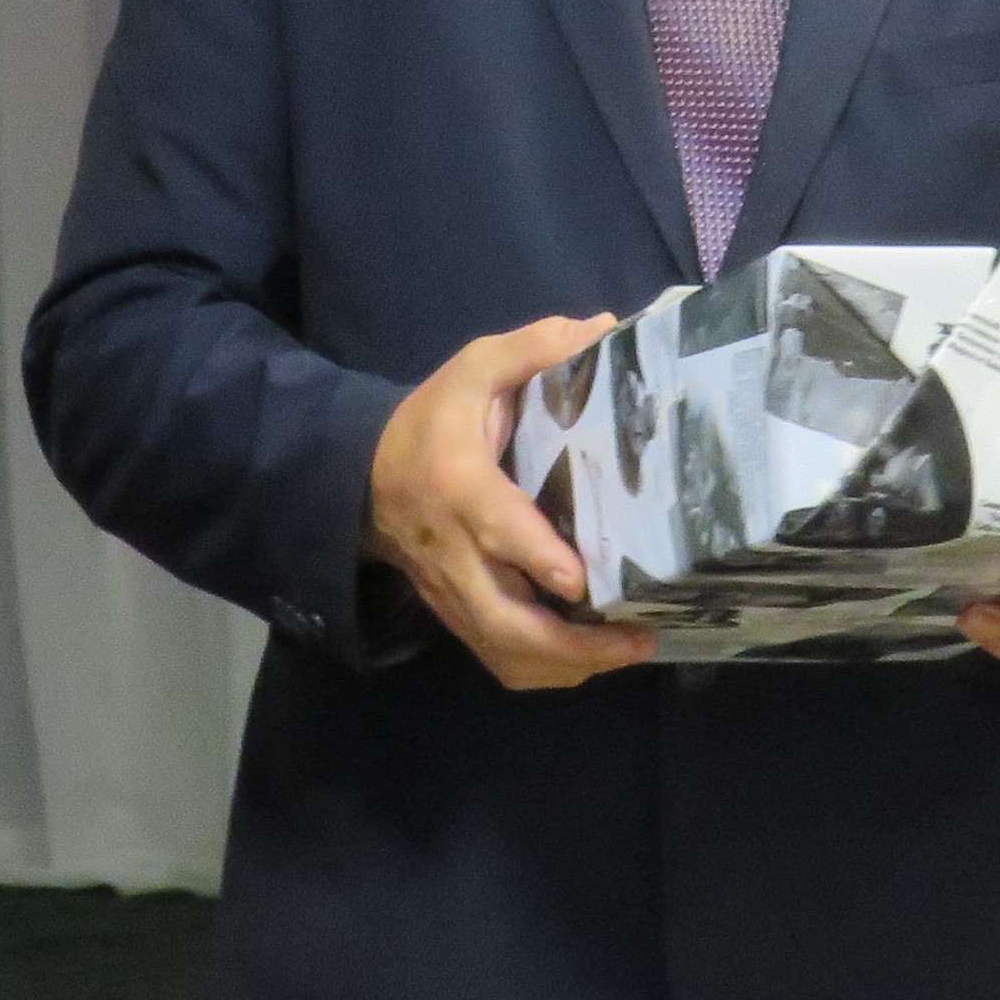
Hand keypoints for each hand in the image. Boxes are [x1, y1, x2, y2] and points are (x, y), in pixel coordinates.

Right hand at [368, 316, 658, 690]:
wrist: (363, 477)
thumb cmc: (431, 421)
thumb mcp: (471, 369)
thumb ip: (532, 349)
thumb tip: (604, 329)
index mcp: (458, 484)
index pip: (494, 527)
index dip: (535, 556)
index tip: (579, 580)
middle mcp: (452, 550)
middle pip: (502, 616)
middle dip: (569, 640)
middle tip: (637, 638)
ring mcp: (451, 591)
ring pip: (503, 650)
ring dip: (567, 663)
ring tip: (629, 651)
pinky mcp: (455, 615)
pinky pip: (497, 660)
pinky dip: (545, 671)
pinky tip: (591, 660)